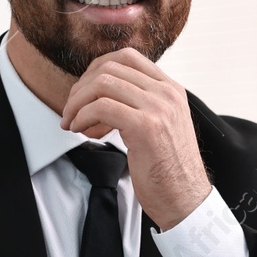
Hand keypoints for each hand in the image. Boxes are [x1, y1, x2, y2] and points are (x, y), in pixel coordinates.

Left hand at [60, 48, 211, 230]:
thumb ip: (141, 104)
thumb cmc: (168, 169)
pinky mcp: (146, 127)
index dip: (97, 69)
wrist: (185, 199)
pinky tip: (80, 130)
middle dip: (82, 87)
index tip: (84, 92)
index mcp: (171, 89)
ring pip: (103, 83)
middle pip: (111, 67)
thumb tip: (102, 94)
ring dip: (77, 102)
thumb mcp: (161, 125)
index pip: (128, 57)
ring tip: (72, 122)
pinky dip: (82, 116)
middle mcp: (167, 93)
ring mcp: (158, 108)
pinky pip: (101, 107)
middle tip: (71, 109)